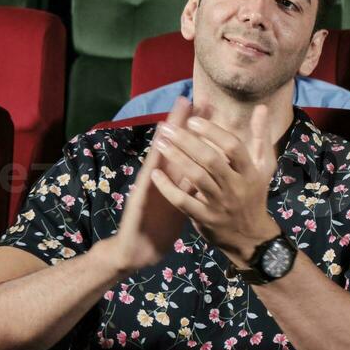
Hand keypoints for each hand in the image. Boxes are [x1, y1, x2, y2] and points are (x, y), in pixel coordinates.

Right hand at [100, 96, 191, 275]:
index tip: (208, 106)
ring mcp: (148, 190)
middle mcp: (160, 178)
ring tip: (168, 122)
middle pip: (172, 148)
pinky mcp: (140, 207)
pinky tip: (152, 164)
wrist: (138, 249)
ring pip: (157, 163)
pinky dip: (151, 179)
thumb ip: (193, 178)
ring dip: (163, 144)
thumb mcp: (182, 198)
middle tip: (190, 100)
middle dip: (182, 126)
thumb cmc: (160, 223)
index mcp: (174, 178)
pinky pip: (148, 192)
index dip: (197, 128)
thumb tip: (211, 159)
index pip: (189, 147)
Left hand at [150, 104, 280, 269]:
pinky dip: (168, 187)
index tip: (192, 121)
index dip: (212, 132)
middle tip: (167, 128)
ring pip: (196, 178)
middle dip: (187, 141)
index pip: (233, 147)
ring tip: (159, 143)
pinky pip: (183, 201)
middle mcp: (237, 187)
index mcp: (251, 172)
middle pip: (211, 160)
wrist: (251, 236)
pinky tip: (155, 174)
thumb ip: (261, 137)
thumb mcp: (264, 167)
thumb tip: (262, 108)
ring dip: (176, 158)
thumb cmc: (254, 195)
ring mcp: (220, 204)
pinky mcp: (205, 218)